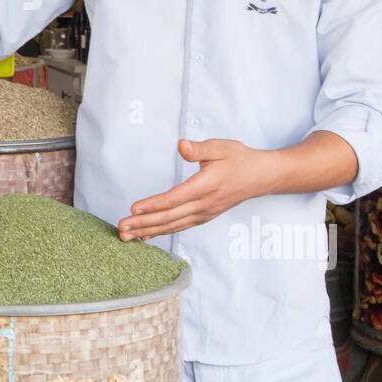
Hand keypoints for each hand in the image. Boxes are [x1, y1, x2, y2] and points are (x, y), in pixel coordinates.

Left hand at [117, 139, 276, 241]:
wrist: (261, 177)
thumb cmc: (239, 159)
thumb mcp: (220, 147)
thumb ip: (199, 149)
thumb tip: (181, 145)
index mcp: (206, 186)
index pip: (175, 198)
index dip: (153, 205)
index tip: (133, 209)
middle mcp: (204, 204)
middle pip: (169, 217)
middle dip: (143, 224)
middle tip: (121, 229)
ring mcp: (204, 213)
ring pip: (172, 225)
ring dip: (147, 231)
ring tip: (126, 236)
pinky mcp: (203, 217)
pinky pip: (179, 227)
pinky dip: (161, 232)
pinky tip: (144, 236)